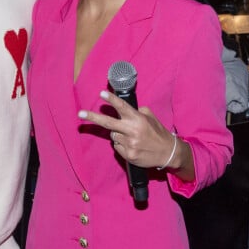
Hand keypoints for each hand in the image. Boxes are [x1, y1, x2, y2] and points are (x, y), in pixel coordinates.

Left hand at [78, 90, 193, 178]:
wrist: (167, 152)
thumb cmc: (157, 132)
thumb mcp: (150, 117)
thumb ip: (137, 112)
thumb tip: (122, 109)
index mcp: (138, 119)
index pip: (122, 107)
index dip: (111, 99)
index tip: (101, 93)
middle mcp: (132, 131)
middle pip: (108, 122)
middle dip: (92, 117)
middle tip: (80, 113)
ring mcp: (129, 144)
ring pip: (113, 135)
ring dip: (118, 134)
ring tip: (132, 137)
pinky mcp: (128, 155)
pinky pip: (117, 146)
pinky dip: (122, 145)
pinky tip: (133, 145)